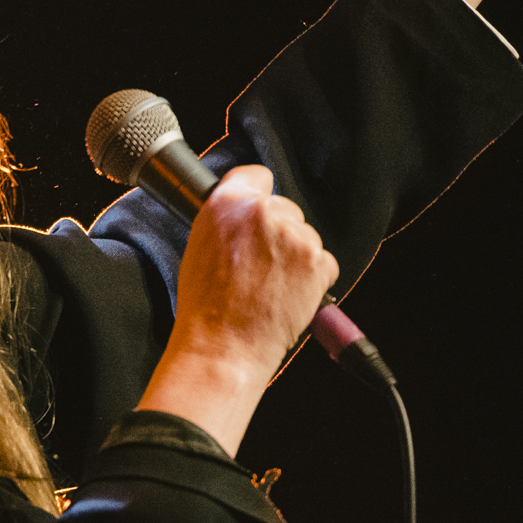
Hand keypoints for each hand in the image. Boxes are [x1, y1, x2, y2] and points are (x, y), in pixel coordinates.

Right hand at [137, 165, 338, 456]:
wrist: (224, 346)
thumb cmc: (205, 307)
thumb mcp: (199, 249)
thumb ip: (224, 222)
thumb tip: (245, 213)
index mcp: (226, 204)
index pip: (256, 175)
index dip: (257, 195)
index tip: (256, 214)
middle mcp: (263, 212)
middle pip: (285, 209)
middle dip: (278, 233)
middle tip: (258, 268)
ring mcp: (294, 236)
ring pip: (305, 236)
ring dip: (295, 258)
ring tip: (269, 288)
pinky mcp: (318, 261)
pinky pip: (323, 262)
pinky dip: (311, 279)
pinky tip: (286, 296)